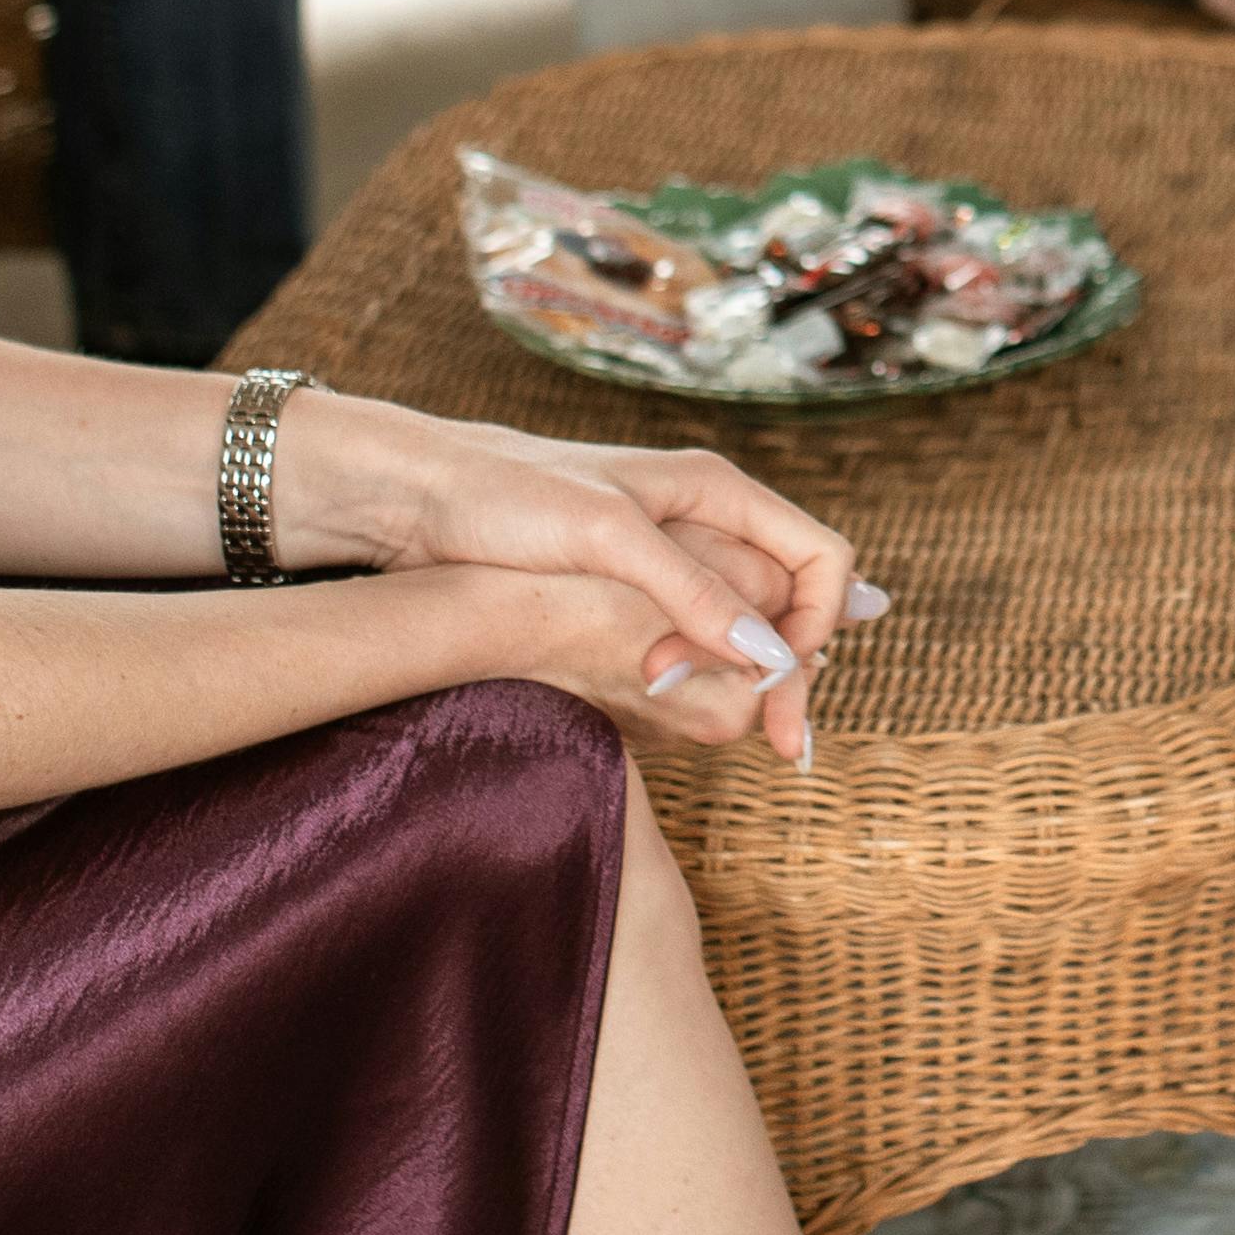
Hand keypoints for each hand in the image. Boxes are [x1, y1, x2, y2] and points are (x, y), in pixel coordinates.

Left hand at [269, 392, 869, 744]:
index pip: (821, 559)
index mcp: (717, 490)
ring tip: (702, 721)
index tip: (781, 689)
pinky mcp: (627, 598)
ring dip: (734, 682)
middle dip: (783, 671)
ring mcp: (667, 563)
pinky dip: (693, 682)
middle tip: (770, 743)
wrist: (412, 498)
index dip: (820, 627)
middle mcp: (703, 524)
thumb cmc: (503, 495)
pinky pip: (690, 646)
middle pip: (789, 607)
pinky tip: (670, 710)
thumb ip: (691, 592)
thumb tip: (770, 656)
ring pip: (740, 634)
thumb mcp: (606, 536)